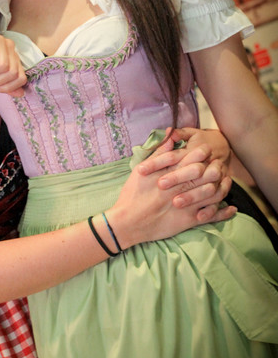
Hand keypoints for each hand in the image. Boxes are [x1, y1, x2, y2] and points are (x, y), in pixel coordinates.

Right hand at [111, 138, 235, 247]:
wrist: (127, 222)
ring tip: (227, 182)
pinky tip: (231, 208)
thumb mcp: (141, 170)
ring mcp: (186, 205)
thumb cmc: (132, 195)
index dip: (203, 154)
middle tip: (220, 164)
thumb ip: (158, 153)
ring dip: (223, 187)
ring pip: (213, 193)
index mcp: (169, 174)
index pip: (192, 159)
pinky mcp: (187, 221)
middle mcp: (180, 188)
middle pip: (207, 174)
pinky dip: (223, 212)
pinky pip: (211, 216)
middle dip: (216, 167)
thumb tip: (170, 135)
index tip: (207, 151)